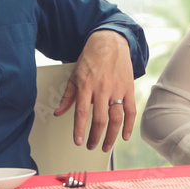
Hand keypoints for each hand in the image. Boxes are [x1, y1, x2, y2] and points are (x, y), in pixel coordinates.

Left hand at [54, 30, 135, 151]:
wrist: (110, 42)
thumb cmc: (91, 58)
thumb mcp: (75, 75)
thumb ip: (68, 96)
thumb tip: (58, 113)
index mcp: (86, 86)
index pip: (81, 112)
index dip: (79, 129)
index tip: (78, 141)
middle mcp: (102, 89)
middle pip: (100, 119)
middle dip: (95, 137)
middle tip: (90, 146)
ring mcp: (117, 89)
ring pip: (116, 118)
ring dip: (111, 136)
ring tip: (106, 146)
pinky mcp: (129, 88)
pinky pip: (131, 111)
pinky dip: (129, 125)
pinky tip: (124, 136)